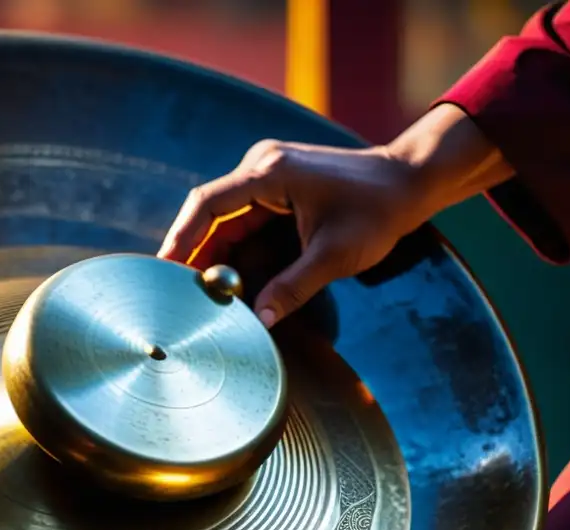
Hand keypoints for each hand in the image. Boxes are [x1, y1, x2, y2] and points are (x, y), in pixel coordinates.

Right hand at [156, 105, 511, 327]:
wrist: (407, 183)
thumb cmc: (377, 212)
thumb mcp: (334, 255)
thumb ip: (292, 288)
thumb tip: (259, 323)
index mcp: (270, 172)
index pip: (207, 204)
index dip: (181, 238)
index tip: (162, 270)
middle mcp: (262, 166)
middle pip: (209, 213)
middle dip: (191, 253)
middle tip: (170, 291)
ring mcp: (268, 174)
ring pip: (222, 218)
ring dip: (209, 253)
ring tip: (191, 291)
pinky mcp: (276, 187)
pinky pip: (240, 218)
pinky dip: (229, 247)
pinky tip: (221, 278)